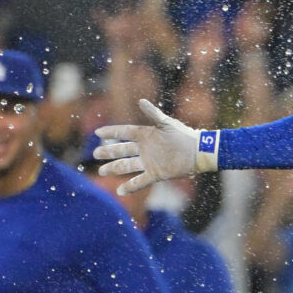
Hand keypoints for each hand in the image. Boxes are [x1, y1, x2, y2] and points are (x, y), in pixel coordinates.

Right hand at [93, 99, 216, 195]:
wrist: (197, 152)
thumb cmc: (183, 135)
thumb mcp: (167, 123)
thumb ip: (153, 113)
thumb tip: (140, 101)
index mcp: (146, 134)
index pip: (124, 133)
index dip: (111, 132)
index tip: (97, 133)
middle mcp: (145, 149)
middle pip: (122, 150)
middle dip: (108, 152)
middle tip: (95, 153)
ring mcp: (148, 162)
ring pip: (127, 165)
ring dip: (114, 168)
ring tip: (102, 170)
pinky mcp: (155, 174)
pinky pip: (140, 181)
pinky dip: (130, 186)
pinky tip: (119, 191)